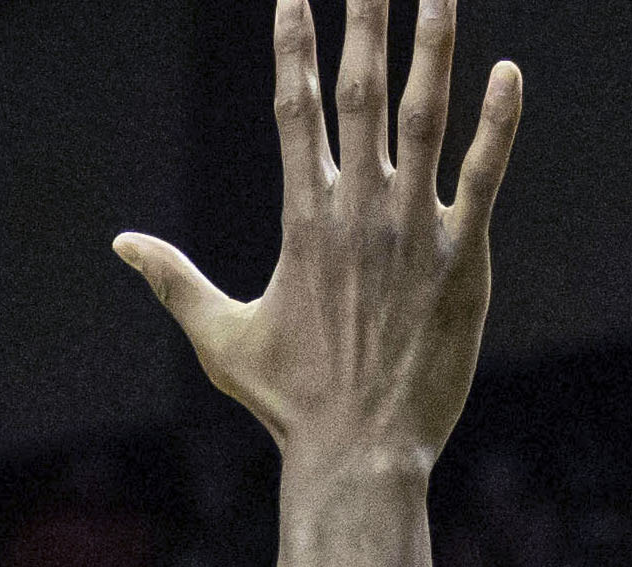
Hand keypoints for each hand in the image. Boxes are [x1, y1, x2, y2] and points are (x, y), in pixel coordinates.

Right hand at [116, 0, 520, 480]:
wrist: (358, 458)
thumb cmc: (291, 406)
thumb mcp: (222, 341)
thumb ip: (176, 281)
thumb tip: (123, 245)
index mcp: (304, 220)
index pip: (294, 107)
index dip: (293, 42)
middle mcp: (358, 211)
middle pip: (359, 89)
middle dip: (364, 15)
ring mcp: (413, 231)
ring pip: (426, 115)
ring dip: (434, 44)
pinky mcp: (462, 260)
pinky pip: (483, 178)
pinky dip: (498, 126)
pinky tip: (509, 72)